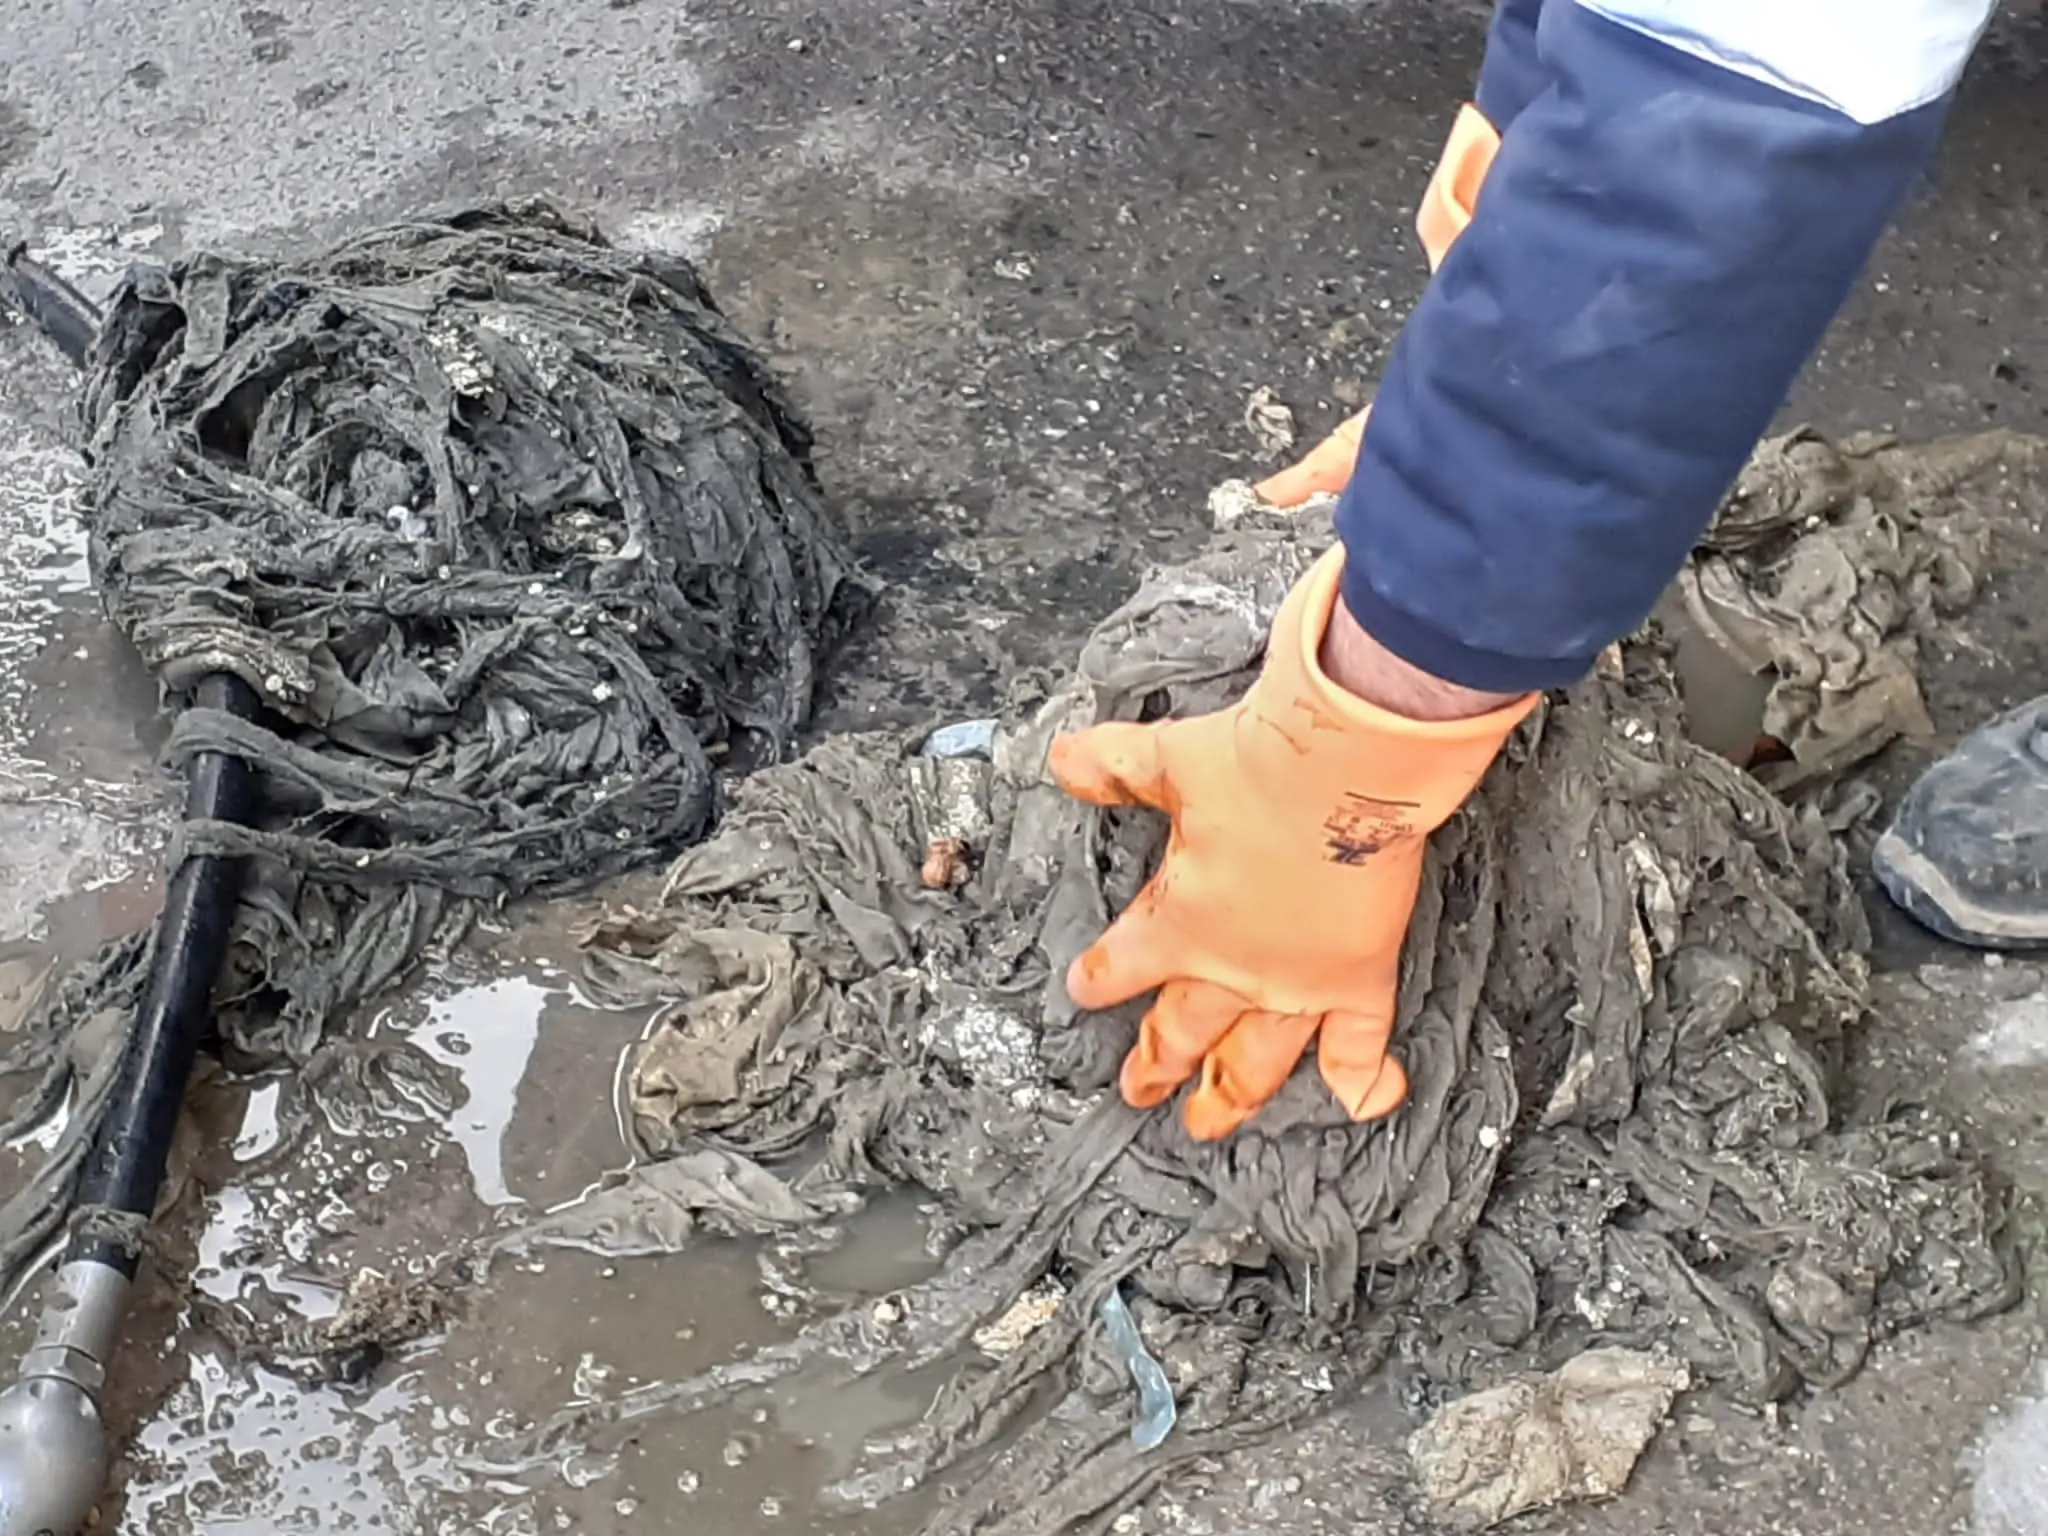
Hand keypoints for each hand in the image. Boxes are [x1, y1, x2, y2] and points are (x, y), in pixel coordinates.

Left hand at [1052, 549, 1533, 1138]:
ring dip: (1231, 1095)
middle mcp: (1233, 969)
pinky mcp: (1360, 978)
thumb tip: (1063, 756)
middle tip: (1139, 1090)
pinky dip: (1362, 1079)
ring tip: (1209, 1121)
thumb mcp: (1167, 759)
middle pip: (1183, 1031)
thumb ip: (1114, 767)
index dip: (1099, 979)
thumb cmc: (1259, 764)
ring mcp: (1298, 984)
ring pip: (1257, 1059)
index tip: (1084, 991)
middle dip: (1156, 1064)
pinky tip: (1361, 1105)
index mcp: (1177, 923)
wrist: (1346, 767)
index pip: (1121, 966)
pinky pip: (1361, 1043)